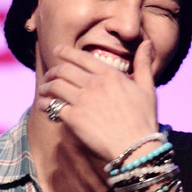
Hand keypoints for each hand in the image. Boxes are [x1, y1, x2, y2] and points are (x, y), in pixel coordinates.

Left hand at [35, 42, 159, 163]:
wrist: (136, 148)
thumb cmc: (144, 120)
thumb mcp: (148, 89)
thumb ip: (144, 65)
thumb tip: (147, 43)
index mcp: (111, 75)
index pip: (82, 58)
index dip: (66, 52)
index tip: (57, 50)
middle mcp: (95, 84)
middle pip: (64, 70)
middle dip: (53, 71)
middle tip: (49, 75)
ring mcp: (83, 100)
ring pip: (55, 86)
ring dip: (46, 87)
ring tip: (43, 90)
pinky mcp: (74, 118)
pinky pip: (53, 106)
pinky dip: (44, 104)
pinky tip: (43, 106)